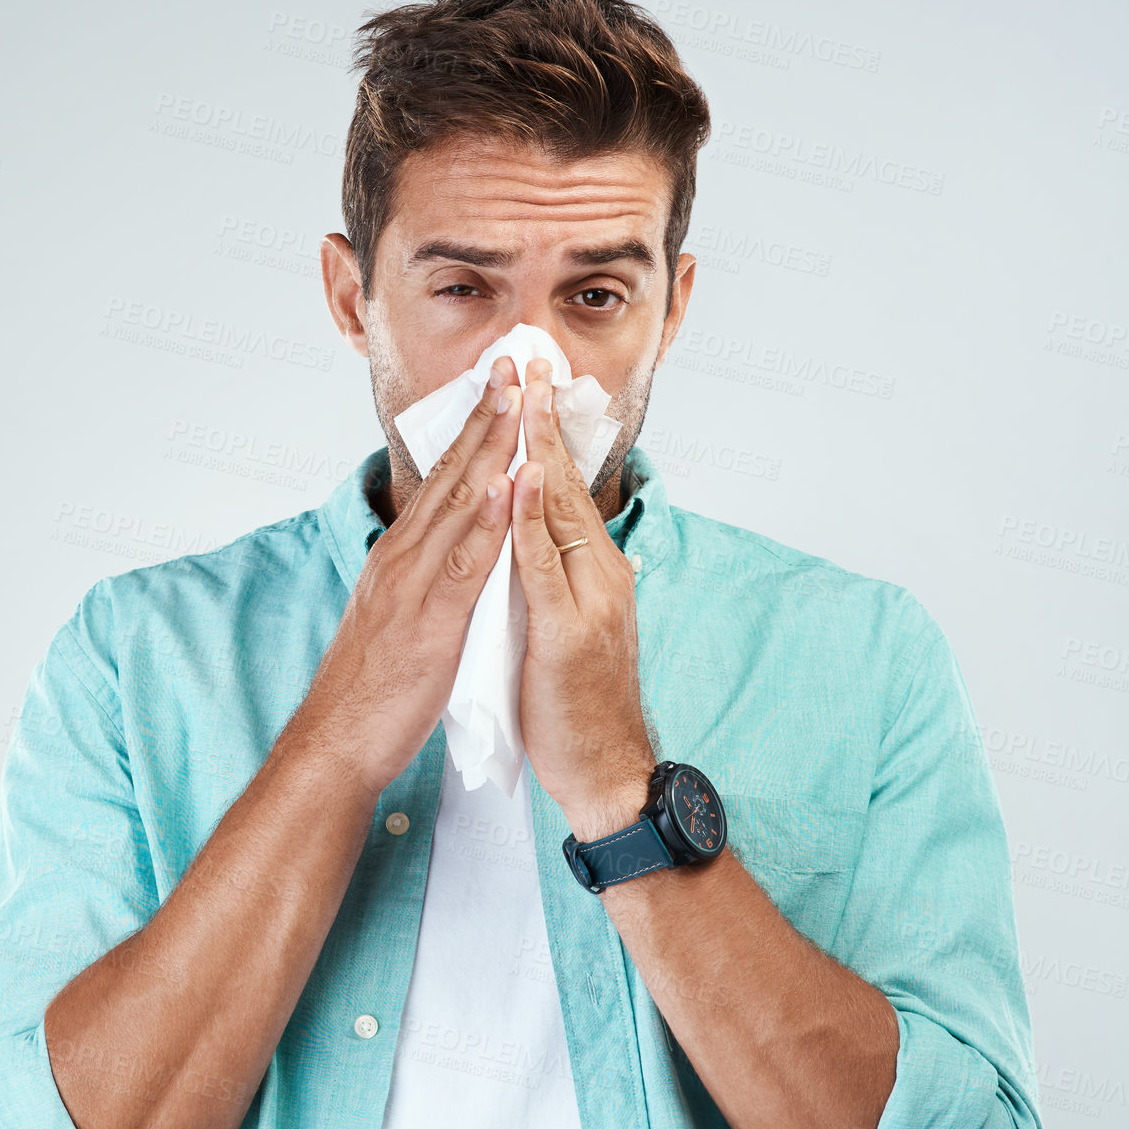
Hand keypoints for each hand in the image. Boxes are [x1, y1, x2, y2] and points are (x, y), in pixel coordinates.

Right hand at [299, 356, 521, 797]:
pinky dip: (481, 522)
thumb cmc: (374, 686)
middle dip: (485, 416)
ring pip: (455, 503)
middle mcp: (403, 556)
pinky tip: (502, 487)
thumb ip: (425, 577)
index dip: (474, 431)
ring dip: (487, 449)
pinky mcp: (426, 620)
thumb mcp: (401, 616)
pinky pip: (460, 564)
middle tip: (512, 364)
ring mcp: (412, 584)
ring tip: (515, 400)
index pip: (443, 479)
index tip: (501, 387)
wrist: (336, 741)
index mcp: (402, 554)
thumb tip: (448, 551)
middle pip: (450, 473)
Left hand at [510, 357, 655, 839]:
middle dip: (540, 420)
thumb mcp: (565, 627)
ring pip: (558, 512)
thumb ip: (553, 580)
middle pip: (563, 485)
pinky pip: (544, 566)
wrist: (607, 770)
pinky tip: (521, 481)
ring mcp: (588, 599)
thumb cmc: (578, 704)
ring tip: (523, 393)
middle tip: (527, 358)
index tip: (525, 383)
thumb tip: (534, 541)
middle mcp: (597, 574)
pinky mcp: (570, 631)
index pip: (561, 490)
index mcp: (590, 571)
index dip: (540, 436)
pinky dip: (531, 520)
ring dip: (538, 449)